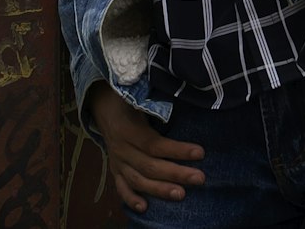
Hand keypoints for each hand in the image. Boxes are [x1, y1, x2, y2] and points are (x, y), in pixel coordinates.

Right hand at [88, 81, 205, 213]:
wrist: (103, 105)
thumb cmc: (128, 98)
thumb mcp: (139, 96)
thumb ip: (156, 103)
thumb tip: (183, 99)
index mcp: (128, 130)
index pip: (155, 144)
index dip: (177, 150)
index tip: (200, 153)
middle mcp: (122, 149)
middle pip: (150, 166)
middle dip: (176, 173)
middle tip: (199, 178)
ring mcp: (117, 162)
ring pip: (138, 180)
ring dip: (160, 190)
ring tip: (181, 195)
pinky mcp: (115, 170)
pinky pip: (121, 188)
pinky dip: (131, 199)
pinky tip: (145, 208)